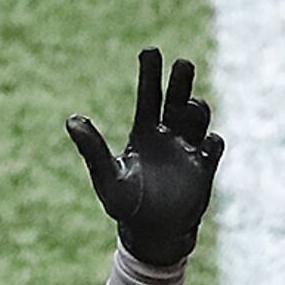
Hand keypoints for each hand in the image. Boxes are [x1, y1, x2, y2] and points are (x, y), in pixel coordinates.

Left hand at [67, 47, 223, 266]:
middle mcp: (169, 135)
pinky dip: (211, 141)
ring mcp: (188, 150)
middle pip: (177, 99)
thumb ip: (92, 149)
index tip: (150, 51)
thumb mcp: (107, 178)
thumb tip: (72, 120)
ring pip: (198, 117)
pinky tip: (206, 143)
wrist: (152, 234)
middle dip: (181, 80)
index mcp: (144, 133)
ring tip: (190, 105)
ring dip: (196, 108)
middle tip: (182, 63)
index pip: (149, 96)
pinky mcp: (204, 168)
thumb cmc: (126, 205)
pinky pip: (213, 147)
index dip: (150, 74)